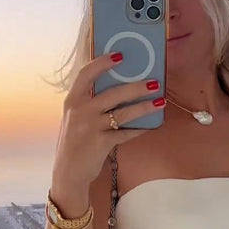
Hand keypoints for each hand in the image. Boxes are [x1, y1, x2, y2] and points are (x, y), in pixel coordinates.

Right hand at [52, 52, 164, 188]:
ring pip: (123, 113)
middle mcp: (80, 112)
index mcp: (72, 101)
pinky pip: (126, 134)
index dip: (103, 63)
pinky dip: (139, 129)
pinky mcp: (101, 143)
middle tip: (154, 83)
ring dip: (145, 107)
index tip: (120, 55)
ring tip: (161, 101)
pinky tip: (151, 126)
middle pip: (113, 93)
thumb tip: (119, 89)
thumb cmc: (75, 143)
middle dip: (136, 87)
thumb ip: (89, 104)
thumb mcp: (75, 119)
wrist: (68, 173)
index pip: (86, 74)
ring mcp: (90, 128)